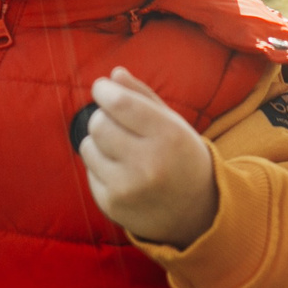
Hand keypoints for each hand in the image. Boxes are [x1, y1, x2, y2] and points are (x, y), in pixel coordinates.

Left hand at [77, 68, 217, 247]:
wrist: (198, 213)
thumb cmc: (182, 157)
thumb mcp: (173, 123)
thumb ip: (143, 96)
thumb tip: (113, 74)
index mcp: (169, 136)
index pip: (121, 104)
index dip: (104, 90)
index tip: (102, 88)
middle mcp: (149, 164)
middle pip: (99, 124)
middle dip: (102, 116)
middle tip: (115, 121)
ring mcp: (128, 188)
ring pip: (88, 147)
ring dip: (98, 142)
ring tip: (120, 149)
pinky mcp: (112, 205)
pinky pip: (89, 172)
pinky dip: (99, 166)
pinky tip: (121, 172)